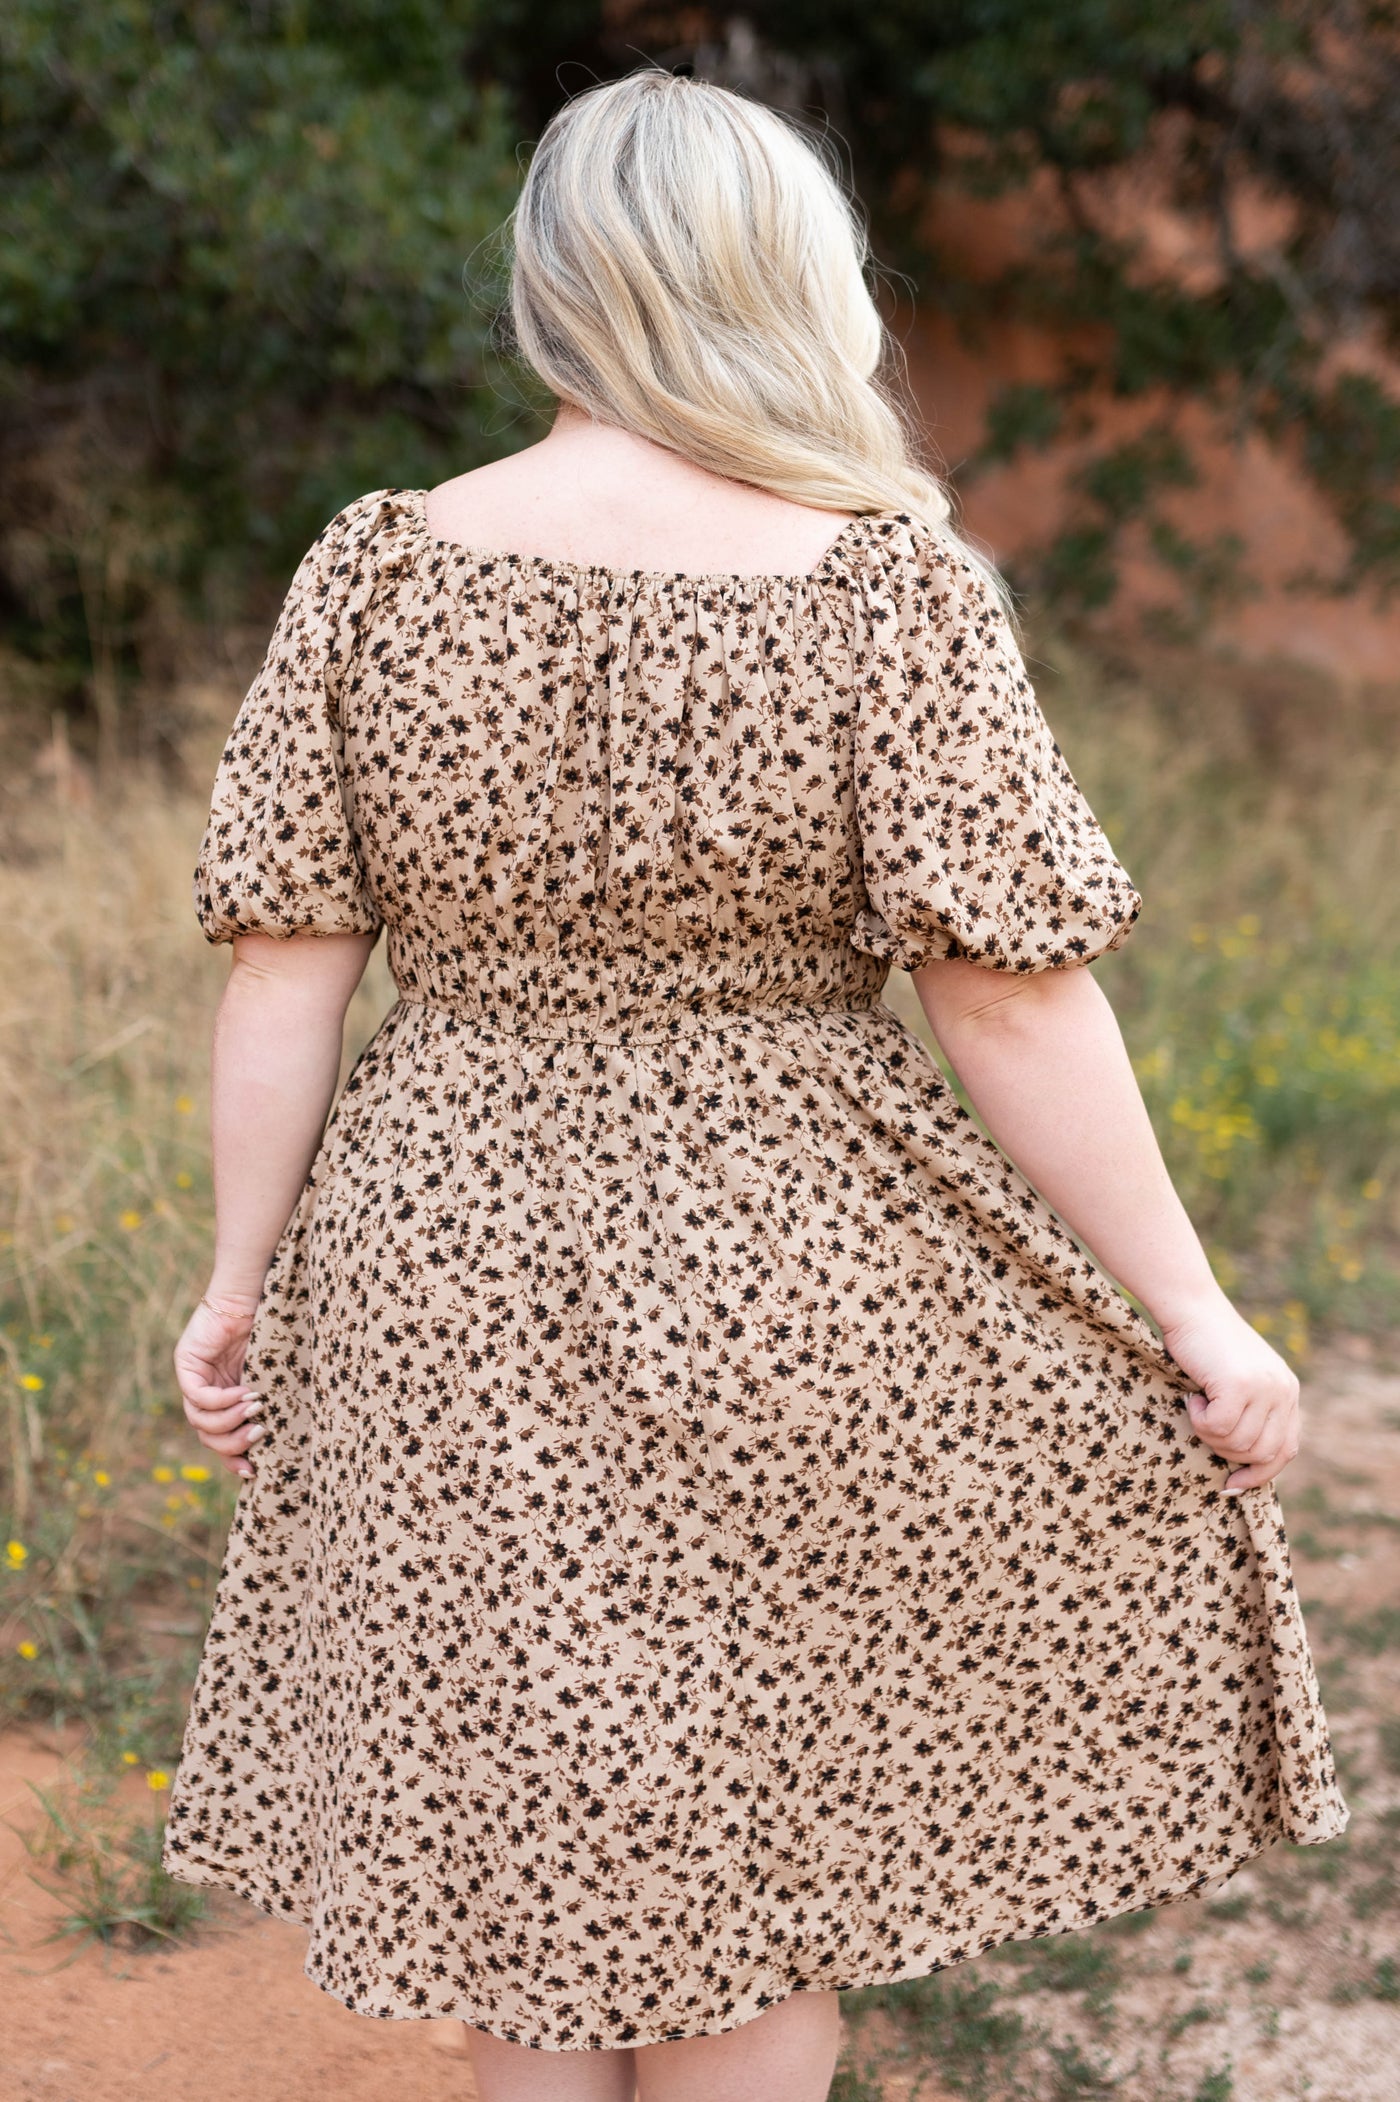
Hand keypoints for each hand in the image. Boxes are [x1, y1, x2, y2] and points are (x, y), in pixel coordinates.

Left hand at [172, 1287, 265, 1480]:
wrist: (256, 1292)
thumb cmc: (273, 1329)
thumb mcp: (272, 1376)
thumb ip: (268, 1401)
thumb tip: (282, 1439)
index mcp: (226, 1398)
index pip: (220, 1439)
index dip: (232, 1458)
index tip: (253, 1471)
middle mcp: (207, 1392)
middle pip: (207, 1436)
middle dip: (233, 1443)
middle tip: (259, 1434)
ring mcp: (194, 1377)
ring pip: (199, 1421)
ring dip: (229, 1421)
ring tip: (256, 1408)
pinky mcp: (186, 1362)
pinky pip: (197, 1395)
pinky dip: (221, 1401)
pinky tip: (243, 1393)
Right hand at [1158, 1291, 1301, 1492]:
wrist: (1190, 1307)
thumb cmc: (1205, 1345)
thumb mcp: (1239, 1381)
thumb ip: (1252, 1413)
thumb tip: (1246, 1464)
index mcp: (1288, 1392)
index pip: (1285, 1449)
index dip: (1260, 1473)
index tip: (1232, 1484)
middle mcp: (1284, 1390)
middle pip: (1262, 1453)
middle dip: (1228, 1452)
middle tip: (1204, 1426)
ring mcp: (1265, 1388)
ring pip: (1238, 1443)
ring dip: (1209, 1432)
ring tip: (1197, 1404)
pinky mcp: (1241, 1385)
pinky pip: (1218, 1427)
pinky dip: (1199, 1419)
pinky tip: (1192, 1394)